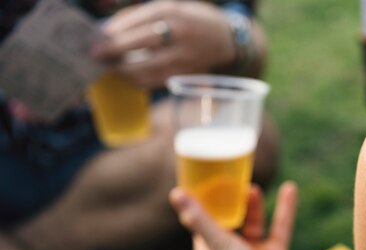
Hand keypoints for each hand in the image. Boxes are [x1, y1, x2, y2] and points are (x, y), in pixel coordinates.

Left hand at [92, 0, 235, 87]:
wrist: (226, 39)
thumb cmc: (191, 19)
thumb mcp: (169, 7)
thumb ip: (140, 17)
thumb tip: (107, 31)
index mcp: (173, 11)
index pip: (137, 21)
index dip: (114, 32)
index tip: (96, 38)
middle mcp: (179, 33)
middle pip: (141, 43)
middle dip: (114, 51)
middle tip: (95, 55)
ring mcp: (183, 55)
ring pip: (147, 67)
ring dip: (124, 70)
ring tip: (109, 67)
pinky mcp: (184, 73)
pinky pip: (156, 80)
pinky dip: (138, 80)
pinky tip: (126, 76)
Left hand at [170, 182, 297, 249]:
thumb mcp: (217, 244)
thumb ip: (200, 218)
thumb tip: (175, 192)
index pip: (203, 222)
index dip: (204, 203)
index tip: (206, 181)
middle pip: (230, 220)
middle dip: (232, 201)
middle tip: (231, 179)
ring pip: (253, 222)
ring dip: (254, 205)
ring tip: (252, 187)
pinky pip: (281, 226)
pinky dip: (285, 208)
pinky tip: (290, 188)